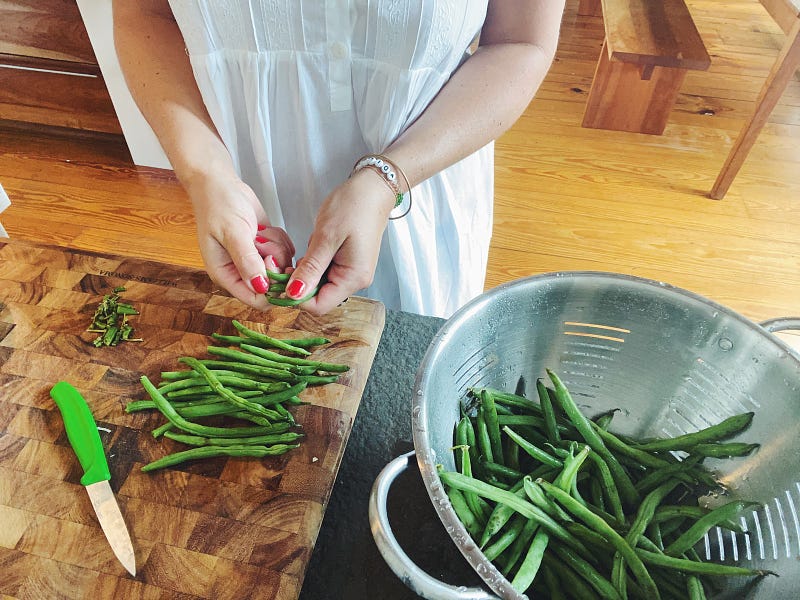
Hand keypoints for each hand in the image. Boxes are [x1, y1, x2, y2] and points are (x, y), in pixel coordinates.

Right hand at [185, 171, 294, 308]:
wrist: (220, 184)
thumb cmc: (218, 205)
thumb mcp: (232, 233)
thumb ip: (247, 261)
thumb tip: (261, 287)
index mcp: (226, 275)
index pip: (255, 299)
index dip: (271, 288)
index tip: (273, 263)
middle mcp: (242, 272)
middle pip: (274, 285)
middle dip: (274, 262)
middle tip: (262, 241)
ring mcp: (256, 260)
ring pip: (283, 267)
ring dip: (278, 248)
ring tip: (261, 231)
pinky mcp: (267, 248)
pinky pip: (286, 253)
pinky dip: (281, 240)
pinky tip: (266, 229)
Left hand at [284, 169, 395, 314]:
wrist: (372, 189)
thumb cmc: (352, 207)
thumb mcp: (326, 237)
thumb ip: (310, 268)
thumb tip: (294, 294)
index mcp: (353, 277)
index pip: (319, 305)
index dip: (296, 297)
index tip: (278, 279)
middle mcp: (355, 280)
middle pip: (319, 296)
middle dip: (298, 283)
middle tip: (282, 262)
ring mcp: (352, 272)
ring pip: (319, 284)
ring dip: (305, 272)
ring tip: (301, 250)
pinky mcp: (347, 263)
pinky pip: (325, 272)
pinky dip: (313, 264)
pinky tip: (311, 248)